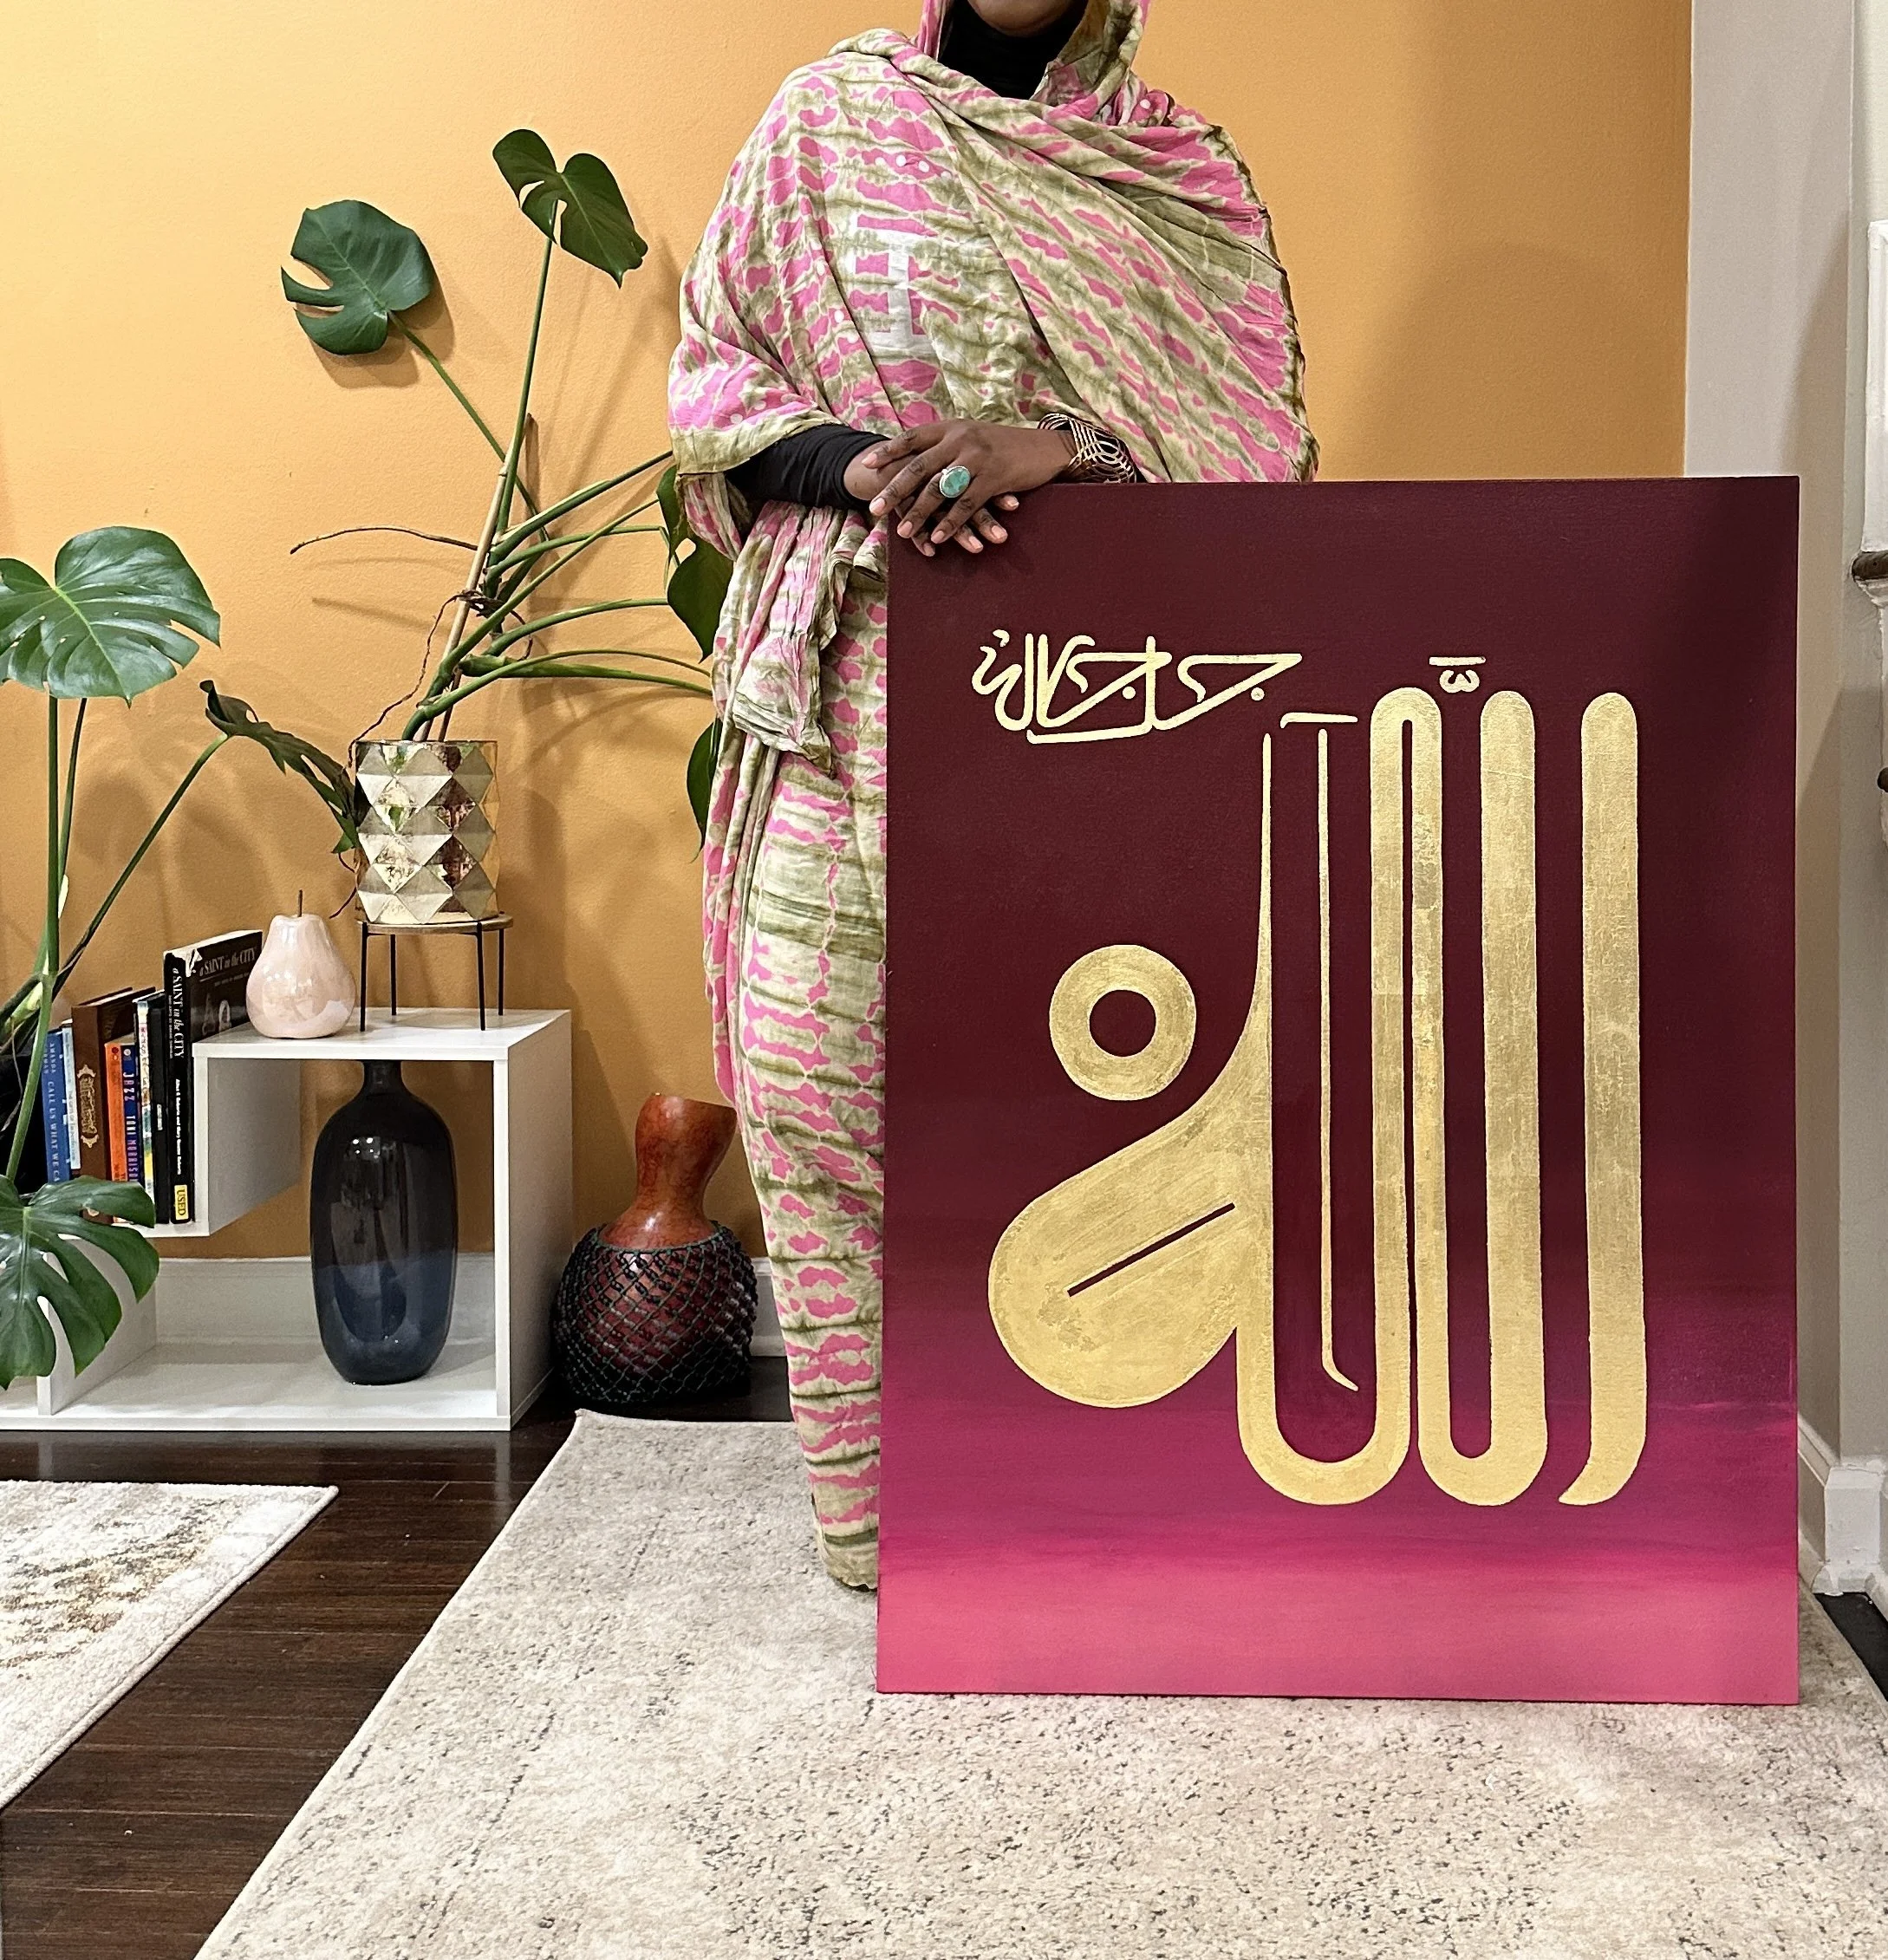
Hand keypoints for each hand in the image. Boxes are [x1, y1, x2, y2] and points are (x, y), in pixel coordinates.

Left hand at [857, 420, 1074, 556]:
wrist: (1045, 447)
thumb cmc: (1007, 446)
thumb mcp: (974, 435)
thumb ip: (948, 444)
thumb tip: (921, 456)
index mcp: (952, 428)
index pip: (913, 438)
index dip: (889, 451)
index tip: (867, 465)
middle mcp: (960, 440)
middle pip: (919, 467)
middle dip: (895, 490)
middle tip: (875, 509)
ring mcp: (976, 459)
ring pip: (940, 490)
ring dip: (920, 514)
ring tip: (903, 533)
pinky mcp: (994, 478)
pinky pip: (966, 505)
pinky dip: (951, 524)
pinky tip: (938, 538)